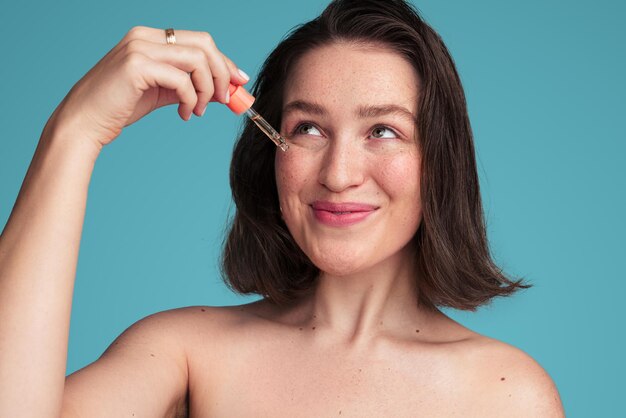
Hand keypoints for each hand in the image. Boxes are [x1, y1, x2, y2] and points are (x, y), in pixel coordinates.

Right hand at [51, 26, 248, 148]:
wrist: (85, 122)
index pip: (199, 41)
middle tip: (227, 99)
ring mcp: (139, 48)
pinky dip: (191, 100)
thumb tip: (222, 89)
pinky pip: (181, 80)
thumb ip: (188, 85)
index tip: (239, 81)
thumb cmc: (119, 107)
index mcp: (150, 37)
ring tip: (199, 111)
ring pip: (197, 60)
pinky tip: (185, 115)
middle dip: (222, 73)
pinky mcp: (136, 65)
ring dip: (207, 89)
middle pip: (204, 44)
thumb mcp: (161, 92)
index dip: (224, 61)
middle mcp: (145, 36)